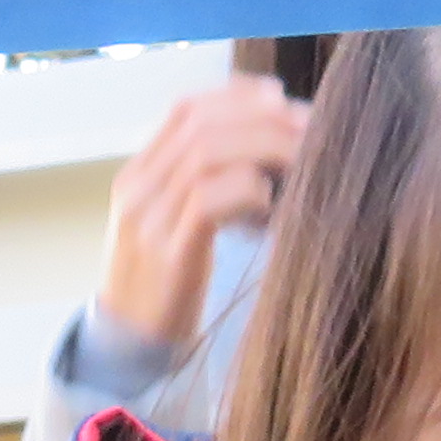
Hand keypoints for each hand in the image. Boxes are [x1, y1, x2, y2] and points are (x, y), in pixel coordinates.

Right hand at [91, 76, 308, 358]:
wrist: (128, 346)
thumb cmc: (167, 283)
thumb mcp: (176, 222)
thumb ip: (205, 183)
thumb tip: (271, 142)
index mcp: (138, 174)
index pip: (187, 108)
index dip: (240, 94)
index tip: (285, 100)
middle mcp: (137, 189)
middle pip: (201, 124)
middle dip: (264, 118)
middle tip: (313, 129)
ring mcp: (147, 220)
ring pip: (206, 154)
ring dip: (266, 148)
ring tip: (303, 161)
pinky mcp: (166, 255)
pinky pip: (207, 200)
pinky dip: (248, 191)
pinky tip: (270, 207)